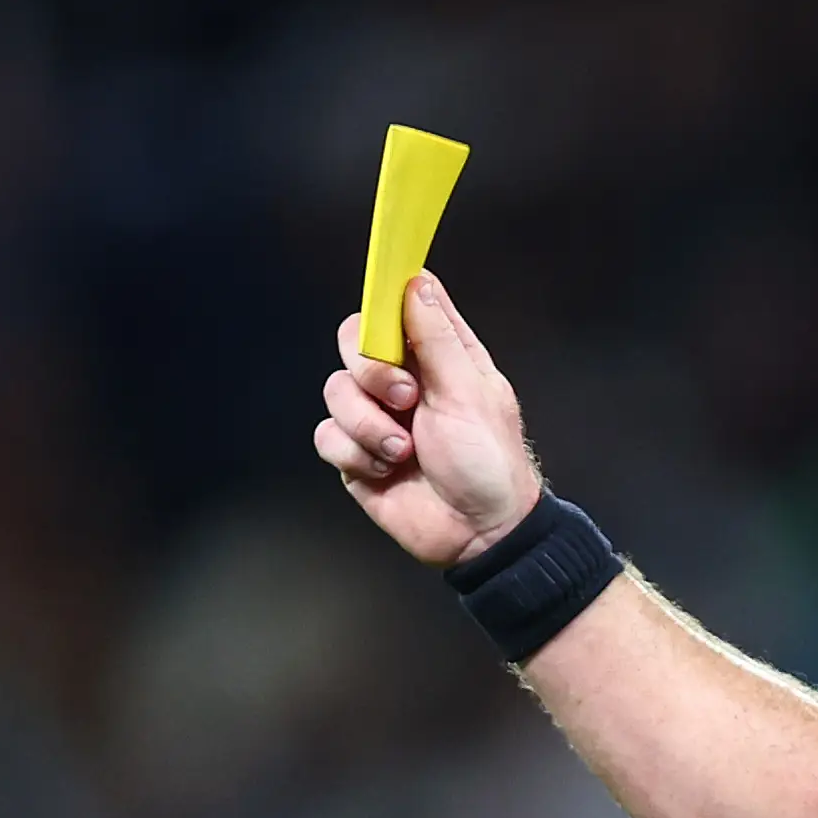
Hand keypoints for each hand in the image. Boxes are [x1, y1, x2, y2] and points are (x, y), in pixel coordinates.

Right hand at [315, 271, 543, 567]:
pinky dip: (354, 452)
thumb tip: (417, 284)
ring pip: (335, 391)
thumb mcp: (470, 393)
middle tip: (404, 398)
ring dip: (366, 423)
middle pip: (353, 342)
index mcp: (439, 358)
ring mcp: (377, 417)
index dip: (387, 299)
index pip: (400, 307)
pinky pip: (327, 435)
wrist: (480, 534)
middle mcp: (404, 381)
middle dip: (369, 369)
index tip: (384, 309)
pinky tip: (386, 469)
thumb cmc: (489, 464)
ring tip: (402, 450)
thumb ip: (438, 338)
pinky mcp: (357, 454)